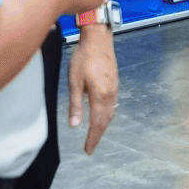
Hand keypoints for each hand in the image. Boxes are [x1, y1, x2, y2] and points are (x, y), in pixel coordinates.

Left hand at [67, 24, 118, 151]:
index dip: (92, 138)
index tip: (88, 150)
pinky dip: (107, 115)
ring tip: (95, 134)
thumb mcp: (74, 81)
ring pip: (110, 113)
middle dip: (98, 135)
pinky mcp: (114, 82)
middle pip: (106, 121)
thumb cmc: (84, 57)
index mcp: (100, 96)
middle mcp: (110, 94)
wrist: (98, 38)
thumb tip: (75, 124)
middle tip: (91, 147)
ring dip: (103, 125)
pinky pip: (112, 104)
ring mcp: (114, 88)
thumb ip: (76, 104)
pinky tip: (102, 115)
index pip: (97, 124)